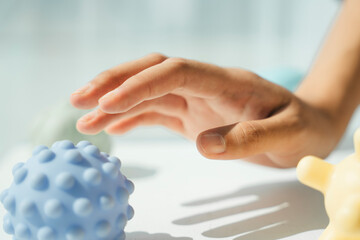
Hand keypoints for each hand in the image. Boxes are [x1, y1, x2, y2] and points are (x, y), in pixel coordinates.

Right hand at [70, 53, 338, 167]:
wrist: (305, 127)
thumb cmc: (301, 127)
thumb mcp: (288, 134)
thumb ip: (249, 138)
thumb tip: (204, 146)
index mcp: (226, 82)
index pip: (175, 72)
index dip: (141, 84)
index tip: (110, 102)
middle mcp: (205, 85)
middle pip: (153, 72)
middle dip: (115, 82)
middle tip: (79, 98)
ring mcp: (197, 100)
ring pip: (148, 93)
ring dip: (115, 103)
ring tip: (85, 118)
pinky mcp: (193, 116)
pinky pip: (157, 113)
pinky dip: (132, 119)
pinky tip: (112, 127)